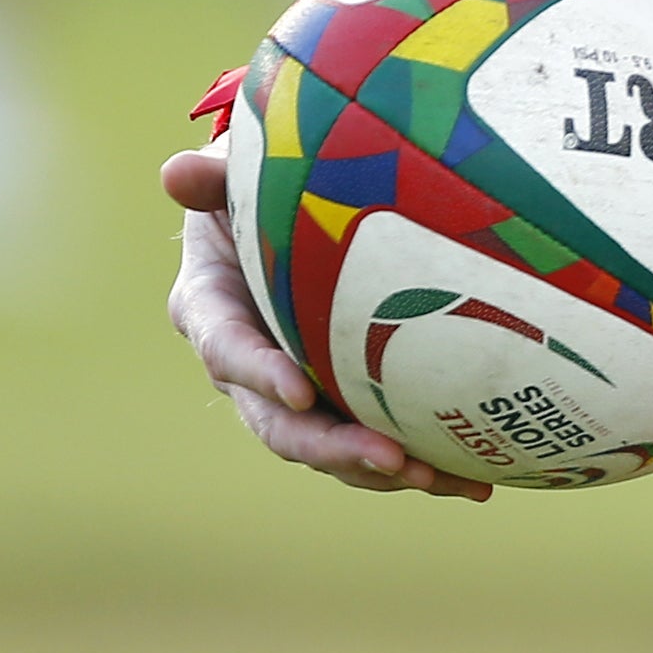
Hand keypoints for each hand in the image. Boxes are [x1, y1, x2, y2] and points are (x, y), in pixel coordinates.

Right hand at [158, 147, 491, 498]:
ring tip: (440, 479)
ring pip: (332, 448)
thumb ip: (212, 178)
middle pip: (283, 425)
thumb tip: (175, 172)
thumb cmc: (256, 187)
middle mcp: (248, 369)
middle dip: (335, 448)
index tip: (300, 390)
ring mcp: (295, 392)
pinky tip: (477, 480)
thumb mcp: (234, 178)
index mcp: (211, 311)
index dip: (260, 374)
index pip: (230, 350)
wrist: (278, 214)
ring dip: (382, 471)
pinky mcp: (340, 403)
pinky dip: (424, 464)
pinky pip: (375, 441)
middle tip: (390, 457)